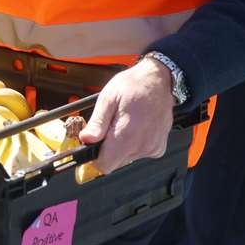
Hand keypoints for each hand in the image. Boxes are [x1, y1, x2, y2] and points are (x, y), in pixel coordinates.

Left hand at [77, 57, 175, 173]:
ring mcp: (152, 148)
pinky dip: (135, 144)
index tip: (94, 145)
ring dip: (122, 146)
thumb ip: (97, 122)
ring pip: (127, 158)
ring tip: (126, 123)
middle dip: (108, 149)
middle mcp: (142, 145)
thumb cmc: (134, 85)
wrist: (158, 80)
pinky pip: (140, 153)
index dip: (95, 157)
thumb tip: (86, 139)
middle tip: (111, 127)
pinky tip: (137, 127)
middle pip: (115, 162)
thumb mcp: (108, 98)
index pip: (105, 165)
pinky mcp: (158, 148)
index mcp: (127, 135)